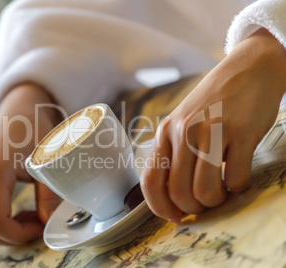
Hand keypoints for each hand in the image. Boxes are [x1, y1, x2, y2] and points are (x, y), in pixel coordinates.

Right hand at [0, 84, 61, 247]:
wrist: (15, 113)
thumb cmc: (32, 131)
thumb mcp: (45, 161)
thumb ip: (49, 194)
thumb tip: (50, 221)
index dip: (21, 235)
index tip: (41, 225)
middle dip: (16, 236)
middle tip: (39, 221)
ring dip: (7, 232)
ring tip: (31, 215)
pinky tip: (18, 212)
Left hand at [141, 28, 285, 222]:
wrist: (249, 69)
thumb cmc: (214, 101)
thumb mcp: (183, 121)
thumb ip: (174, 151)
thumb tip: (173, 193)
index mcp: (166, 132)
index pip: (150, 180)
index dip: (159, 206)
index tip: (173, 216)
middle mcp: (184, 132)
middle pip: (178, 192)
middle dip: (192, 209)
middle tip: (204, 204)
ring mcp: (212, 132)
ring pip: (205, 192)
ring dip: (215, 202)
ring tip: (222, 192)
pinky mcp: (241, 133)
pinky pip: (236, 180)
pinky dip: (238, 188)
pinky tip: (239, 176)